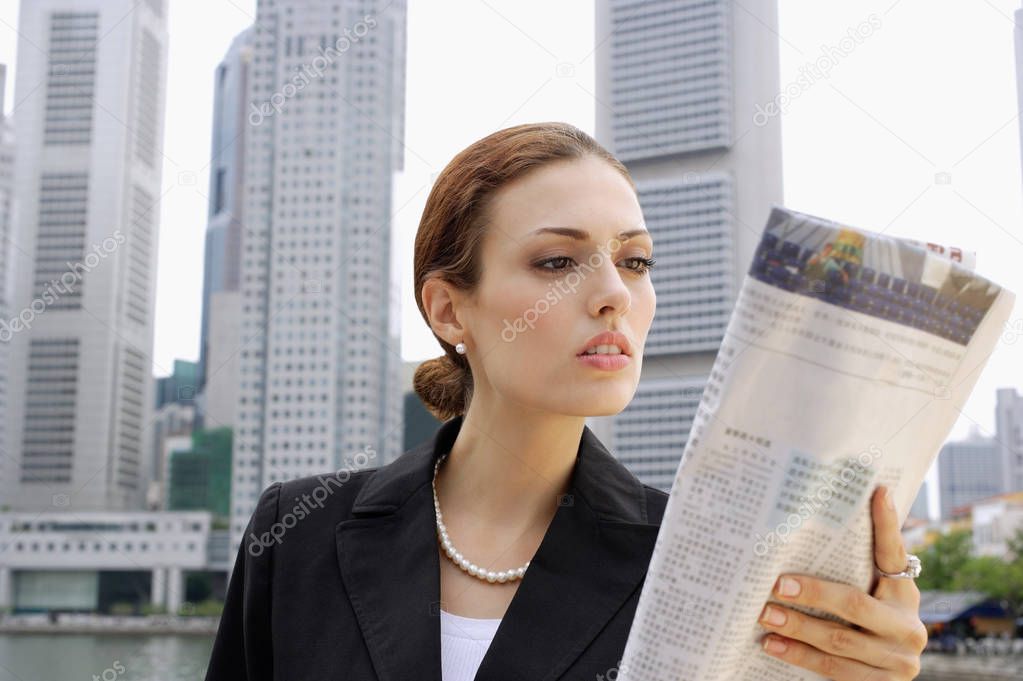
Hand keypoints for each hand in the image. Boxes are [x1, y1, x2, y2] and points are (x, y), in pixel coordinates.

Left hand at [756, 485, 927, 679]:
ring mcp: (899, 663)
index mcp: (906, 595)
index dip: (887, 524)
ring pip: (840, 643)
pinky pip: (835, 671)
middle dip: (813, 594)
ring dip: (798, 629)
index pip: (894, 554)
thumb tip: (864, 496)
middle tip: (775, 586)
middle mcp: (910, 629)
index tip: (877, 492)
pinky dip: (801, 658)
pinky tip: (773, 646)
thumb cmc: (869, 620)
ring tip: (765, 616)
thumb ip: (861, 557)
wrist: (885, 674)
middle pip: (855, 606)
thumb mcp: (872, 591)